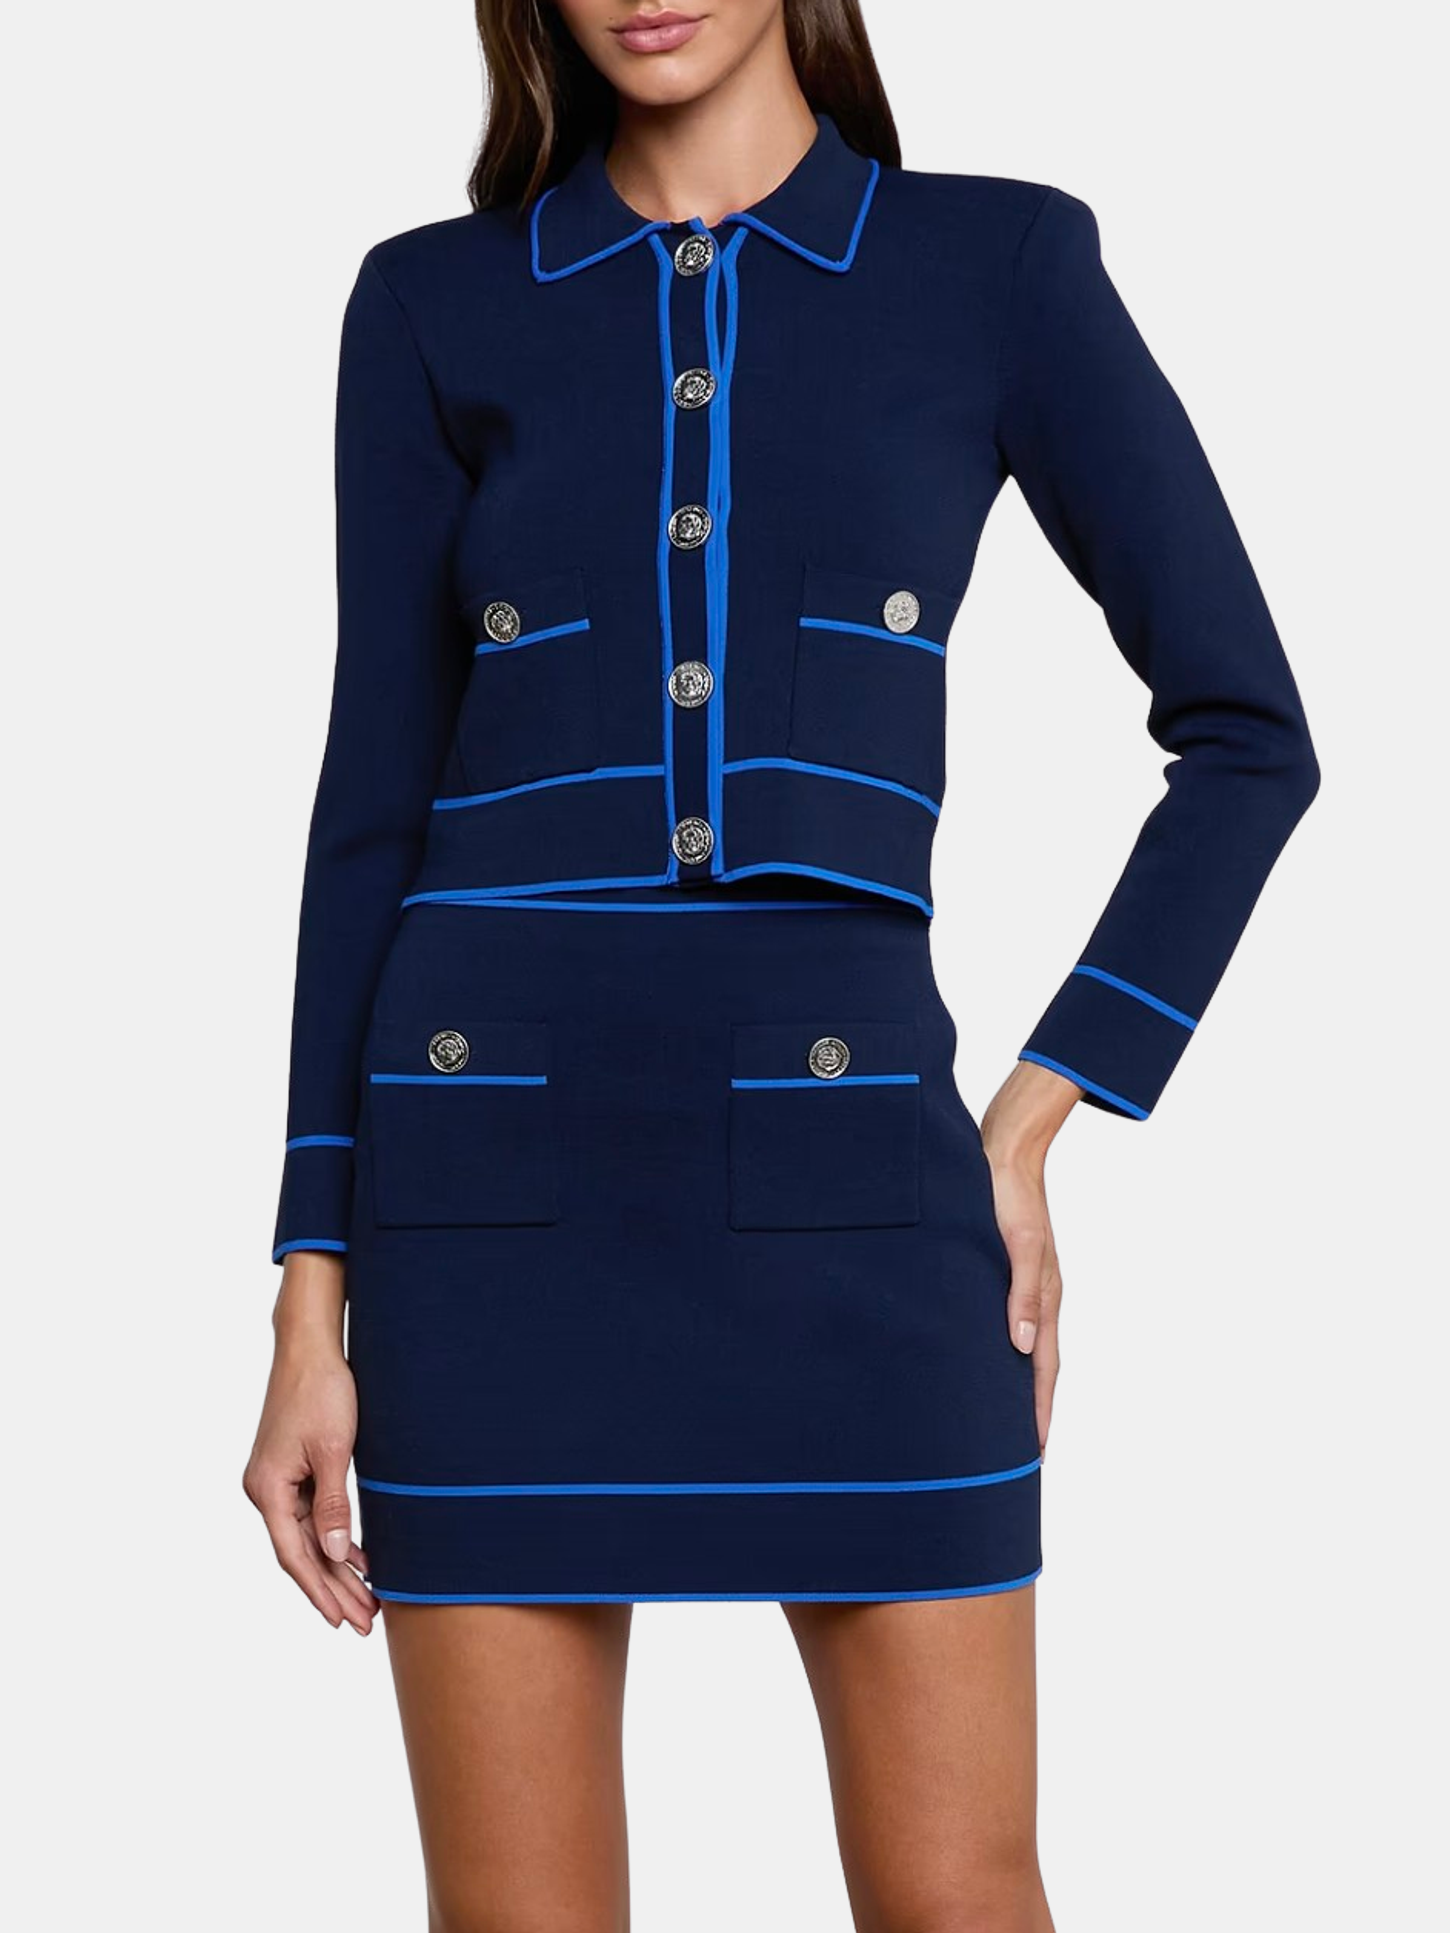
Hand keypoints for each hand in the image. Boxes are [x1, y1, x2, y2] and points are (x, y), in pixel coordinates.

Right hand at [243, 1253, 376, 1633]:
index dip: (318, 1592)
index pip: (294, 1556)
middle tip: (363, 1623)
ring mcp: (278, 1482)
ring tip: (366, 1602)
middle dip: (333, 1590)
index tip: (340, 1621)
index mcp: (268, 1489)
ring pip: (309, 1539)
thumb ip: (333, 1506)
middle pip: (301, 1554)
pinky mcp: (293, 1471)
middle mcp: (266, 1491)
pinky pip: (313, 1517)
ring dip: (336, 1569)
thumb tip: (334, 1556)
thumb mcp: (333, 1450)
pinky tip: (358, 1560)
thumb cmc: (322, 1392)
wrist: (311, 1349)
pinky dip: (335, 1540)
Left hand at [979, 1060, 1081, 1457]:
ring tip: (1001, 1424)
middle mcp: (1036, 1300)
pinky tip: (984, 1363)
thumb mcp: (1020, 1243)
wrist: (1004, 1150)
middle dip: (1029, 1413)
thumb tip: (1022, 1346)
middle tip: (1017, 1457)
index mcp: (1045, 1298)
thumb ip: (1023, 1294)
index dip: (1037, 1413)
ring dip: (1014, 1387)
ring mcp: (1022, 1288)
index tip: (1034, 1454)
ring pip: (1021, 1350)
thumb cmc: (1009, 1195)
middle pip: (1036, 1369)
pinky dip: (1001, 1354)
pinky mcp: (1004, 1274)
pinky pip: (1005, 1325)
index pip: (1043, 1371)